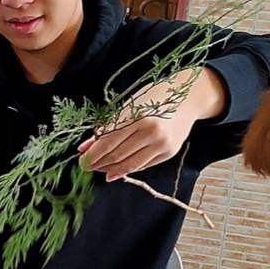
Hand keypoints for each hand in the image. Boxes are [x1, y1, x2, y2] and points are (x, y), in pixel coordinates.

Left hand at [81, 67, 223, 181]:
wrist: (187, 98)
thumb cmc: (153, 98)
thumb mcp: (128, 107)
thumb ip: (106, 127)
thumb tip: (84, 148)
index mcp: (138, 116)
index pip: (108, 142)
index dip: (92, 155)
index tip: (81, 161)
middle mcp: (151, 132)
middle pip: (117, 156)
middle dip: (99, 164)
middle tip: (88, 166)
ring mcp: (162, 144)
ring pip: (130, 165)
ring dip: (111, 169)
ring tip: (100, 168)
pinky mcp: (169, 152)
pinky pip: (143, 165)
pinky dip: (127, 168)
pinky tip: (117, 168)